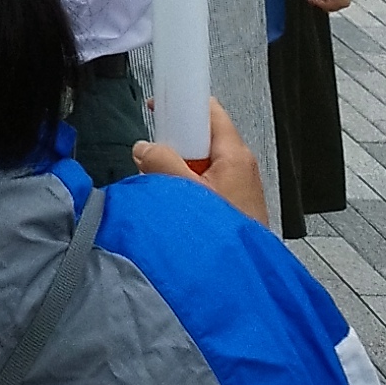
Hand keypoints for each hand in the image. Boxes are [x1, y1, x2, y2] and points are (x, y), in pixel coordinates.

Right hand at [133, 98, 268, 224]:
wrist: (242, 279)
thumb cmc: (225, 234)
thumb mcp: (183, 191)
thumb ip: (159, 162)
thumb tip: (143, 148)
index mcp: (235, 154)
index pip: (210, 110)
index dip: (184, 104)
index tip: (162, 106)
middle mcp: (241, 166)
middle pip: (202, 137)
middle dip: (176, 144)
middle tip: (158, 157)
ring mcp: (239, 186)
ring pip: (202, 162)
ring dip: (179, 169)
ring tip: (166, 187)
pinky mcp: (234, 204)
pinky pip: (206, 183)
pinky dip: (188, 187)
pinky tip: (177, 204)